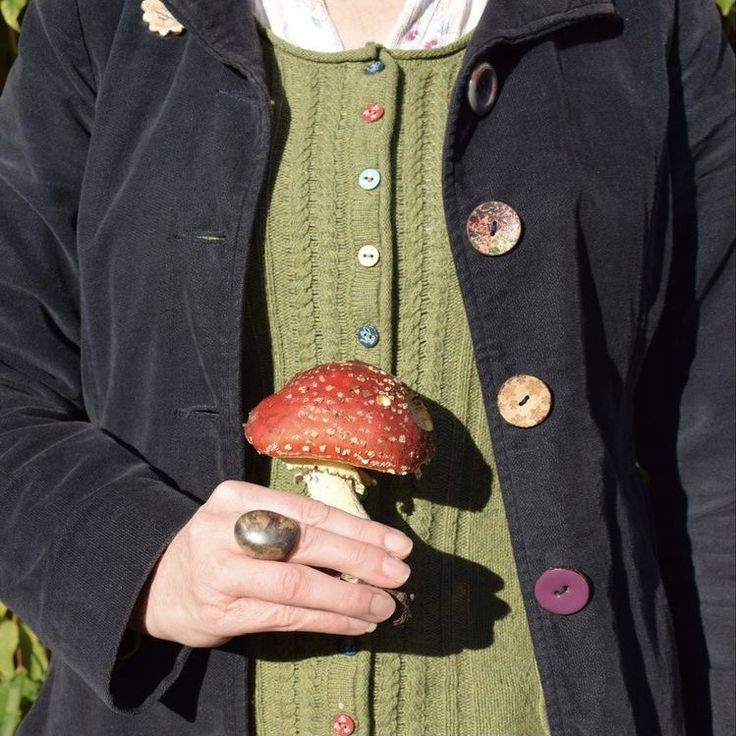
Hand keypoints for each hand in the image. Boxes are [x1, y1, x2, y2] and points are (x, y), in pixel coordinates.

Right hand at [132, 480, 412, 646]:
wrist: (154, 583)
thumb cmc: (217, 547)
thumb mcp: (246, 521)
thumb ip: (293, 527)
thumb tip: (367, 545)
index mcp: (237, 496)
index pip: (309, 511)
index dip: (358, 527)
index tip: (397, 542)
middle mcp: (226, 530)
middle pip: (306, 543)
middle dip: (361, 558)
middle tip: (400, 572)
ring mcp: (221, 573)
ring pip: (299, 584)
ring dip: (349, 597)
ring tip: (385, 605)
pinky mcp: (221, 613)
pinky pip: (286, 617)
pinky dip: (327, 620)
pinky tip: (355, 623)